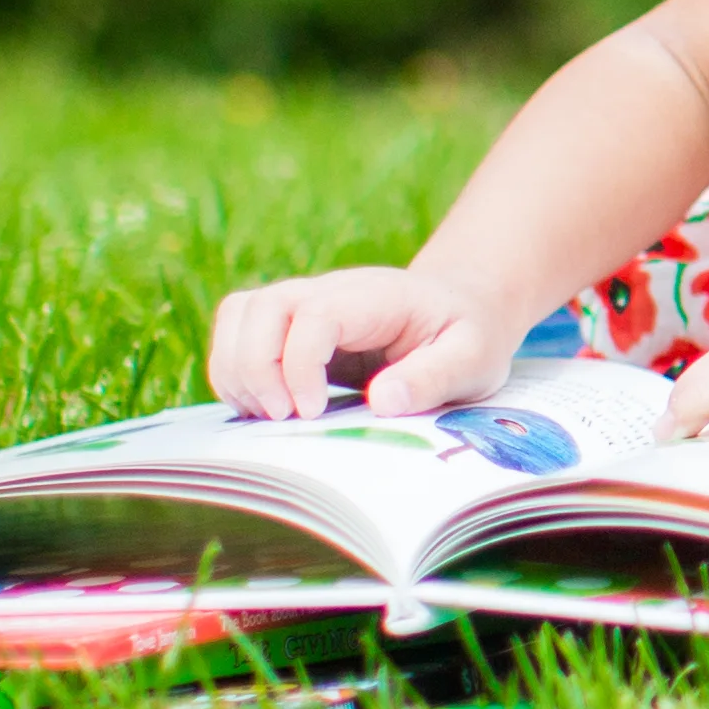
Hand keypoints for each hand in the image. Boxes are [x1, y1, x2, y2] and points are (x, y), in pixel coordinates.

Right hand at [205, 266, 525, 421]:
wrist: (461, 311)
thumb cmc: (468, 337)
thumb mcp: (474, 359)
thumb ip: (435, 377)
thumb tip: (383, 400)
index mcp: (377, 297)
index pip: (315, 314)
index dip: (300, 363)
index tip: (313, 410)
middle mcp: (331, 291)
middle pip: (261, 306)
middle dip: (255, 367)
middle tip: (282, 417)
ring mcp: (305, 305)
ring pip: (239, 314)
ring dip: (236, 368)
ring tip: (268, 415)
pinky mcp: (290, 328)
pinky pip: (238, 335)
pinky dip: (235, 371)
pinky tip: (263, 408)